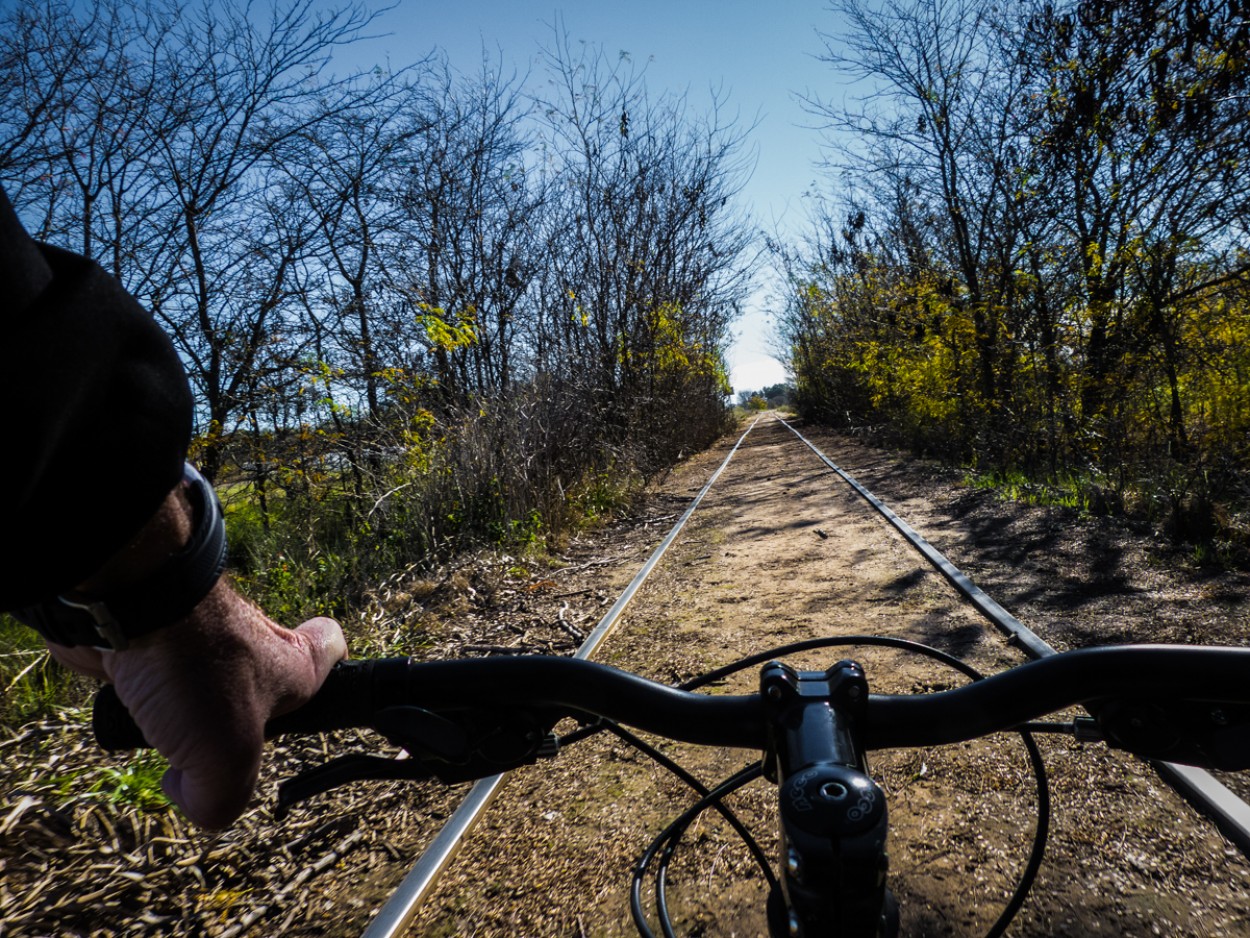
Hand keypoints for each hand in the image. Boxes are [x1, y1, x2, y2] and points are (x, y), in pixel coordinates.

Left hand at [49, 584, 346, 827]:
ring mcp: (200, 643)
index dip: (333, 672)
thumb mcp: (227, 756)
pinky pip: (149, 685)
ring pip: (199, 691)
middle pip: (259, 686)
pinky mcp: (153, 643)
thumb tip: (193, 795)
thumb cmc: (193, 665)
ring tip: (162, 734)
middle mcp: (251, 647)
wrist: (125, 607)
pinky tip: (125, 715)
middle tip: (221, 748)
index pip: (334, 649)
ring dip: (178, 718)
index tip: (318, 700)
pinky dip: (134, 703)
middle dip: (235, 724)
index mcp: (291, 663)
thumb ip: (224, 799)